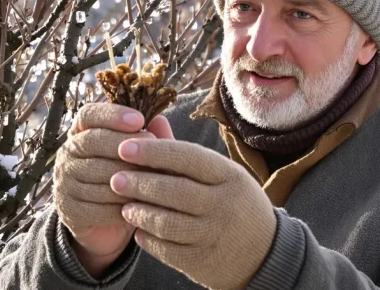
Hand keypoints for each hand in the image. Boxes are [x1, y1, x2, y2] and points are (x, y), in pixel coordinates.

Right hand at [53, 103, 170, 274]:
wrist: (107, 223)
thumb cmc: (128, 179)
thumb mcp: (140, 156)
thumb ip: (150, 139)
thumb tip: (159, 120)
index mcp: (80, 133)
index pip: (88, 115)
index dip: (112, 115)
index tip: (139, 120)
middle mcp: (67, 154)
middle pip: (94, 141)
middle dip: (128, 146)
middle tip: (155, 152)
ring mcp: (64, 182)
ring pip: (101, 176)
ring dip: (132, 180)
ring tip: (156, 183)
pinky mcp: (69, 211)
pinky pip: (100, 206)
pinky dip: (125, 209)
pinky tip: (141, 209)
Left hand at [110, 120, 276, 289]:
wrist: (264, 252)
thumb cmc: (233, 202)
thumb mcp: (220, 173)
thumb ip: (183, 151)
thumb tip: (152, 119)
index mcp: (229, 175)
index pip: (187, 157)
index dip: (154, 152)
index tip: (124, 147)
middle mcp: (224, 204)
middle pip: (175, 190)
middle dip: (140, 183)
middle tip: (115, 178)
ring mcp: (214, 234)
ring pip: (168, 223)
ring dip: (140, 213)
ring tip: (124, 206)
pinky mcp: (203, 261)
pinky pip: (167, 250)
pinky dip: (148, 239)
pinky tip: (137, 230)